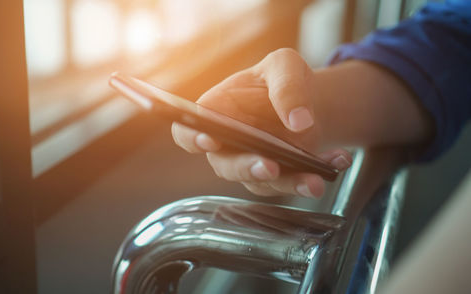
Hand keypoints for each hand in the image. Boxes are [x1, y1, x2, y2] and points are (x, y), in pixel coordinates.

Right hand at [172, 48, 351, 197]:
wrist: (308, 101)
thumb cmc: (283, 79)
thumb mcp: (285, 66)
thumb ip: (287, 87)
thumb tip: (298, 121)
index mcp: (218, 112)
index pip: (188, 130)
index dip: (192, 138)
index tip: (209, 141)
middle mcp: (229, 144)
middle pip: (224, 165)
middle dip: (246, 168)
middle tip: (269, 167)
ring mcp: (252, 163)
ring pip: (261, 183)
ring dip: (289, 182)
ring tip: (314, 178)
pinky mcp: (279, 177)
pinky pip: (292, 182)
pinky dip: (316, 174)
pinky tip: (337, 160)